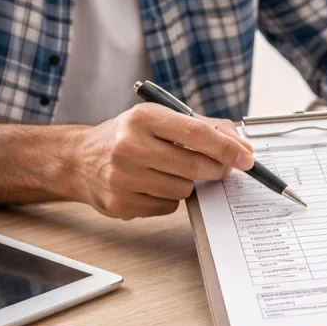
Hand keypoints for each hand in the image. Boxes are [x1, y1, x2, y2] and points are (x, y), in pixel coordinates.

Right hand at [65, 104, 253, 219]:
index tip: (247, 158)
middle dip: (215, 170)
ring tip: (168, 172)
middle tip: (220, 169)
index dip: (226, 147)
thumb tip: (242, 147)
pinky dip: (169, 199)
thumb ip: (203, 128)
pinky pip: (168, 207)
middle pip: (194, 166)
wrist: (79, 159)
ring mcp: (123, 177)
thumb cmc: (128, 137)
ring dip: (187, 184)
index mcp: (143, 118)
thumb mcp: (159, 120)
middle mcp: (129, 146)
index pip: (196, 133)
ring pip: (183, 190)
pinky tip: (151, 186)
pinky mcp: (120, 203)